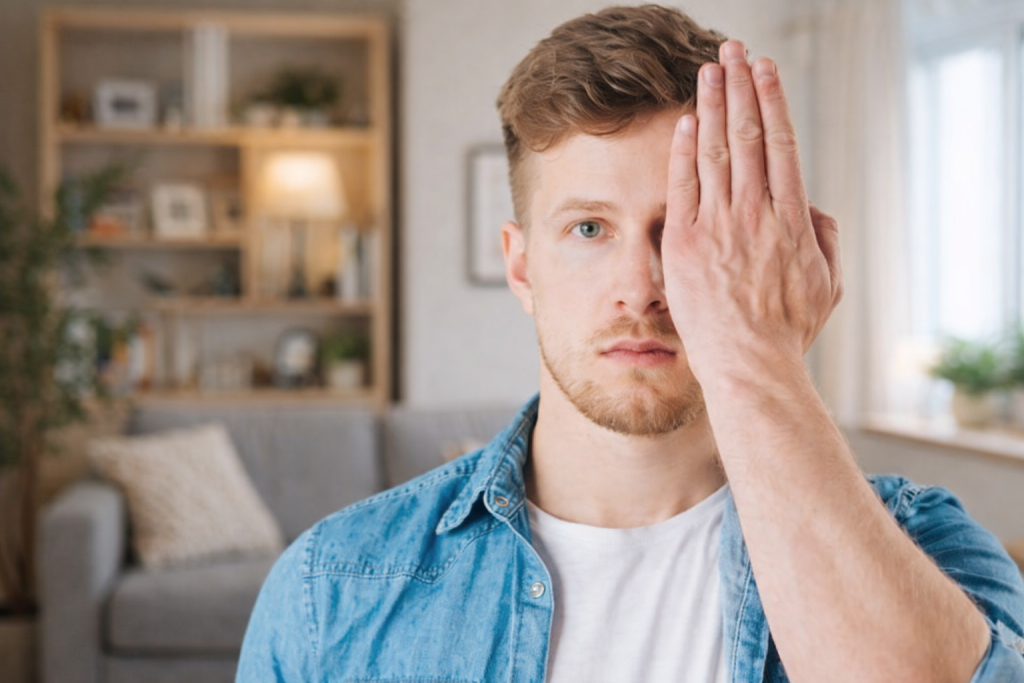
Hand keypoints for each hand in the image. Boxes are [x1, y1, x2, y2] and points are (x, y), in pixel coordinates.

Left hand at [662, 39, 842, 383]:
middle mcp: (755, 213)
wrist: (750, 365)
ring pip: (713, 151)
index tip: (765, 72)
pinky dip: (682, 150)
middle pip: (746, 135)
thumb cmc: (788, 331)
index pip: (781, 144)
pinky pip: (682, 186)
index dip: (771, 102)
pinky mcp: (683, 243)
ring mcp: (718, 226)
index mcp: (793, 218)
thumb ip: (825, 238)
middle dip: (740, 88)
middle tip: (734, 50)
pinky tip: (682, 120)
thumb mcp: (828, 284)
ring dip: (709, 105)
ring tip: (707, 70)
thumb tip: (813, 207)